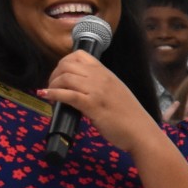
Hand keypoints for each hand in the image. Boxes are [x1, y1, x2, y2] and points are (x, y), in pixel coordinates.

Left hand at [38, 50, 159, 156]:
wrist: (140, 131)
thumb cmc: (129, 116)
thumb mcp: (115, 93)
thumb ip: (100, 87)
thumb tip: (81, 89)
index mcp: (106, 73)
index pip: (80, 55)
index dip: (64, 62)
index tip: (59, 75)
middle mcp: (101, 78)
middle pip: (68, 65)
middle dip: (54, 74)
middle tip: (51, 86)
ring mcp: (97, 91)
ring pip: (66, 77)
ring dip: (52, 84)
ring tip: (49, 93)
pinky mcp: (93, 105)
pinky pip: (68, 95)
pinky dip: (53, 94)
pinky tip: (46, 96)